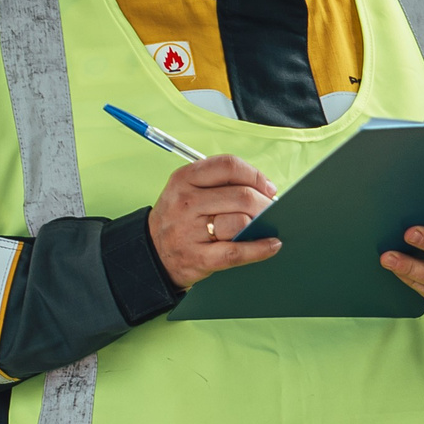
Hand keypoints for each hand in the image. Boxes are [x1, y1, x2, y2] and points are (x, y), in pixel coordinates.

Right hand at [148, 154, 281, 288]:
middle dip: (264, 203)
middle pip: (241, 196)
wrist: (151, 252)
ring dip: (260, 224)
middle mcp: (185, 202)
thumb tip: (266, 191)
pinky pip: (236, 252)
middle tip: (271, 210)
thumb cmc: (180, 218)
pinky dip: (259, 249)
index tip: (268, 187)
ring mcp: (189, 231)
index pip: (229, 166)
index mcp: (184, 178)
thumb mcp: (188, 190)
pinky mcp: (197, 257)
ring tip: (265, 225)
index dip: (255, 175)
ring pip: (240, 222)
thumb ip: (221, 184)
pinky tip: (272, 245)